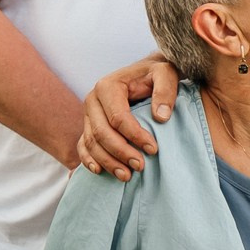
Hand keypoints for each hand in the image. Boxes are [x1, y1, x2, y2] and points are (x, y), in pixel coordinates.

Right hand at [78, 55, 181, 178]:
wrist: (146, 73)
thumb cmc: (156, 74)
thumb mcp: (166, 73)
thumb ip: (165, 90)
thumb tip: (161, 117)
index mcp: (108, 86)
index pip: (118, 118)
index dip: (135, 136)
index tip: (153, 149)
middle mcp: (92, 100)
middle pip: (102, 133)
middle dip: (120, 152)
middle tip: (140, 166)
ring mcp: (88, 114)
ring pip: (91, 142)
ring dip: (107, 161)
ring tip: (127, 176)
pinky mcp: (88, 125)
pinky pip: (83, 145)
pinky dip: (88, 159)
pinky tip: (99, 171)